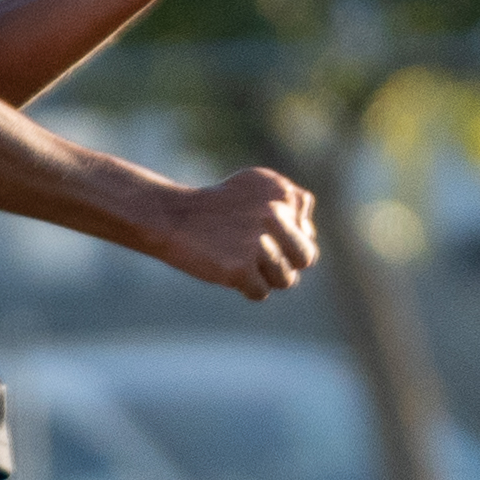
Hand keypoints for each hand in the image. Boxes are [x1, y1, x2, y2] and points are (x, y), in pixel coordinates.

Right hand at [156, 168, 322, 300]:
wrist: (171, 216)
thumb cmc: (215, 208)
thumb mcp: (255, 187)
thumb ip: (289, 204)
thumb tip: (309, 232)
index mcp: (282, 191)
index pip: (305, 231)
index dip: (285, 241)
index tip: (259, 234)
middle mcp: (275, 212)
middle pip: (305, 256)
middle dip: (286, 264)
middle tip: (259, 259)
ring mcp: (258, 242)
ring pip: (286, 279)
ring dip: (264, 278)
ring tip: (240, 263)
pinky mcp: (240, 268)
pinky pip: (261, 292)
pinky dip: (246, 289)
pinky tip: (228, 271)